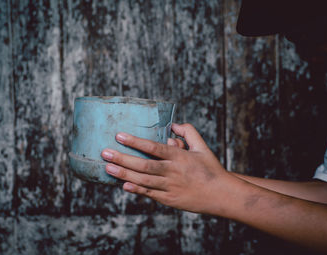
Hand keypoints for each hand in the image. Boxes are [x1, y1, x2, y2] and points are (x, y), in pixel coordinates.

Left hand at [101, 123, 227, 213]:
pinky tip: (123, 186)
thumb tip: (173, 125)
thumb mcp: (202, 147)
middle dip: (123, 158)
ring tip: (108, 167)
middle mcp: (173, 172)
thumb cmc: (211, 169)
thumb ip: (189, 132)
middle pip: (144, 165)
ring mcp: (170, 188)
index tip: (119, 135)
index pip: (154, 147)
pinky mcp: (169, 200)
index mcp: (180, 157)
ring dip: (124, 174)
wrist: (222, 195)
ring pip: (143, 181)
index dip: (135, 142)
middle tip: (104, 152)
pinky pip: (150, 194)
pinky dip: (136, 190)